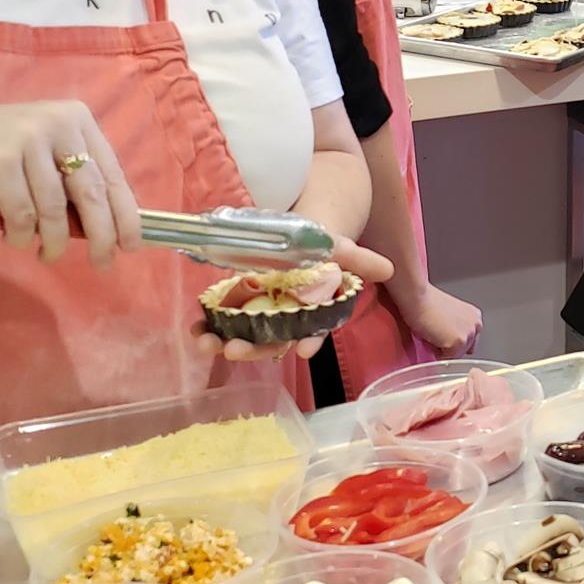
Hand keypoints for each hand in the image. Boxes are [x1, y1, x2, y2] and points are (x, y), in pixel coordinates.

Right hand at [0, 101, 140, 266]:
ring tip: (47, 254)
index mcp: (76, 118)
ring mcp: (29, 140)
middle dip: (101, 235)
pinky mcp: (0, 162)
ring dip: (55, 242)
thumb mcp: (41, 148)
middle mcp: (58, 123)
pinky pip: (23, 215)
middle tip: (103, 263)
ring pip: (56, 210)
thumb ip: (71, 175)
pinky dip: (23, 236)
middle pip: (92, 193)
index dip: (125, 213)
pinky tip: (15, 238)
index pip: (112, 173)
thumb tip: (110, 225)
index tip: (132, 244)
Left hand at [189, 234, 394, 362]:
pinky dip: (209, 325)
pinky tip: (196, 326)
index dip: (309, 339)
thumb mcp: (339, 248)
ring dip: (224, 341)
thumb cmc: (322, 246)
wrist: (301, 233)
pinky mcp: (240, 302)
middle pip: (272, 340)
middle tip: (234, 350)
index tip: (301, 351)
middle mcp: (287, 318)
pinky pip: (224, 318)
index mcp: (312, 310)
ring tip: (205, 342)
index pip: (313, 330)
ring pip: (245, 335)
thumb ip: (359, 260)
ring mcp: (261, 312)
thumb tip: (388, 269)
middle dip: (254, 348)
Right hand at [393, 282, 483, 356]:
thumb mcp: (449, 315)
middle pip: (462, 350)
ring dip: (441, 349)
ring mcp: (468, 335)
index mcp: (475, 316)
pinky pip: (445, 359)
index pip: (467, 341)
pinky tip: (430, 336)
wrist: (417, 297)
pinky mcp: (458, 343)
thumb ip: (455, 327)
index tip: (441, 332)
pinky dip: (435, 353)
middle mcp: (476, 325)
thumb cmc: (426, 302)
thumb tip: (449, 342)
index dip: (450, 340)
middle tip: (434, 332)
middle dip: (448, 346)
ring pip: (454, 355)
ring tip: (432, 333)